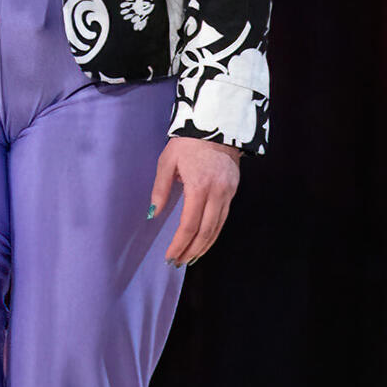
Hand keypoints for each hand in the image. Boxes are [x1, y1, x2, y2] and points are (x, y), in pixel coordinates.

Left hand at [149, 135, 241, 265]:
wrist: (217, 124)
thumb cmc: (187, 142)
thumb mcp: (167, 161)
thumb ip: (160, 189)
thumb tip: (152, 214)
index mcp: (199, 186)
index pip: (189, 225)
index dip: (179, 244)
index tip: (170, 256)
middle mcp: (217, 193)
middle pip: (206, 231)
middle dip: (191, 250)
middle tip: (178, 262)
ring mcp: (228, 192)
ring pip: (218, 228)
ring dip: (204, 246)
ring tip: (190, 258)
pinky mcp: (234, 190)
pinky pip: (223, 218)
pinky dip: (213, 233)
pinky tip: (204, 240)